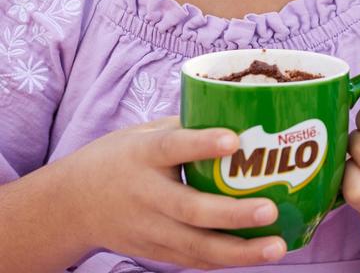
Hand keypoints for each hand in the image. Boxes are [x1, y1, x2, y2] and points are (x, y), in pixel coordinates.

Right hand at [63, 117, 285, 268]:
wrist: (71, 204)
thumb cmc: (122, 158)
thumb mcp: (145, 134)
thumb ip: (189, 128)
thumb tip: (243, 112)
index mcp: (143, 155)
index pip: (172, 147)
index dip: (202, 144)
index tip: (234, 140)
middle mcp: (145, 195)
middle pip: (190, 209)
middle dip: (233, 214)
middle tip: (270, 211)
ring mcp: (149, 229)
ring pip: (195, 246)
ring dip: (239, 251)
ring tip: (277, 247)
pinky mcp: (154, 252)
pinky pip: (193, 260)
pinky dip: (226, 260)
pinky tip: (257, 255)